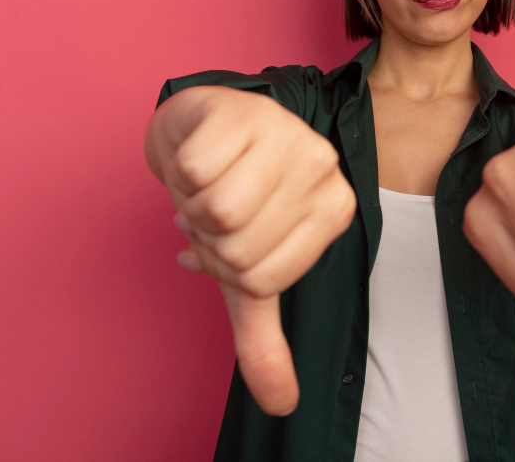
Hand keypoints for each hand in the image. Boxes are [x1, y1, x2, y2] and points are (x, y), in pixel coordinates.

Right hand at [144, 86, 356, 416]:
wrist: (205, 131)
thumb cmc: (236, 200)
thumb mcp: (250, 273)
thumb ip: (265, 339)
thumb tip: (282, 406)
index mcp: (336, 210)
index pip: (262, 277)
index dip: (227, 267)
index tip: (232, 237)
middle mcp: (323, 167)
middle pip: (237, 246)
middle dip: (206, 236)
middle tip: (215, 209)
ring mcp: (288, 132)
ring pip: (215, 209)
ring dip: (190, 204)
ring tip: (209, 184)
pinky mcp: (244, 109)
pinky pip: (193, 170)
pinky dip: (178, 172)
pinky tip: (199, 156)